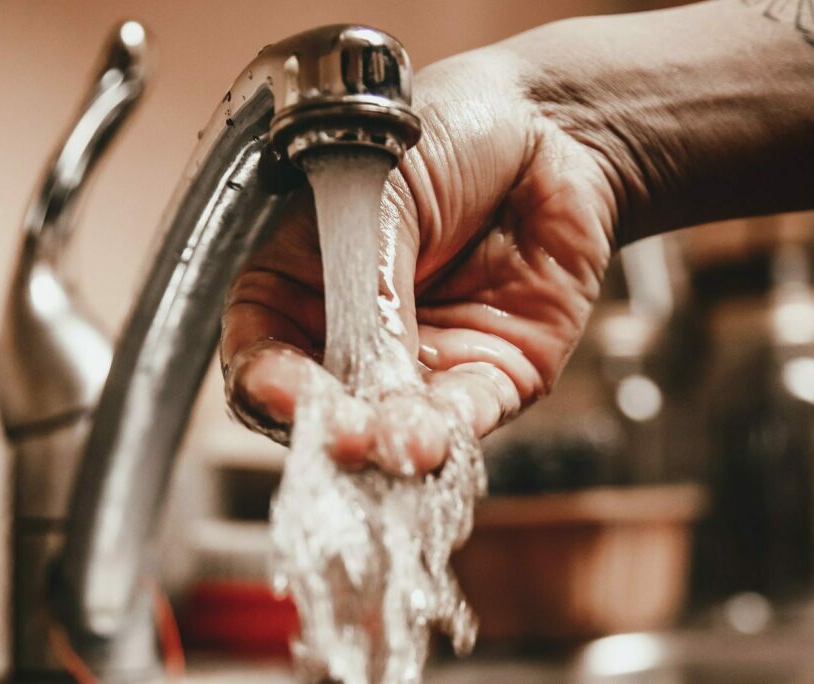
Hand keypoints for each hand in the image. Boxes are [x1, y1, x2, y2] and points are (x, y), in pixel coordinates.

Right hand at [220, 45, 617, 472]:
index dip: (266, 382)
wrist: (552, 125)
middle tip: (344, 435)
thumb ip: (370, 277)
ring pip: (394, 427)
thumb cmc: (449, 133)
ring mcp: (422, 362)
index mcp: (299, 282)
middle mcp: (354, 334)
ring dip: (395, 443)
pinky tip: (443, 434)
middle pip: (325, 408)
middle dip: (333, 428)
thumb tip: (368, 362)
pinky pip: (466, 418)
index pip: (261, 352)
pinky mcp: (490, 375)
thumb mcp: (385, 190)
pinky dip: (453, 432)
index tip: (284, 390)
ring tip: (404, 443)